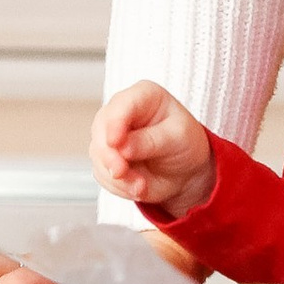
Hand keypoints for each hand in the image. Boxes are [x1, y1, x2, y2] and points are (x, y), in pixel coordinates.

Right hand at [90, 79, 216, 216]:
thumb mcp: (177, 138)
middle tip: (121, 173)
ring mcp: (110, 135)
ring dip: (117, 176)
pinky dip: (118, 185)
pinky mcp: (105, 158)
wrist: (184, 170)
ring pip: (98, 154)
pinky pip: (102, 174)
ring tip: (141, 186)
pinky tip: (137, 187)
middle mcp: (121, 111)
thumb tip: (122, 148)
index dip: (115, 122)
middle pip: (101, 128)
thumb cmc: (185, 143)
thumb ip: (150, 141)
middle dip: (109, 155)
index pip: (122, 104)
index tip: (115, 142)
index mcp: (143, 95)